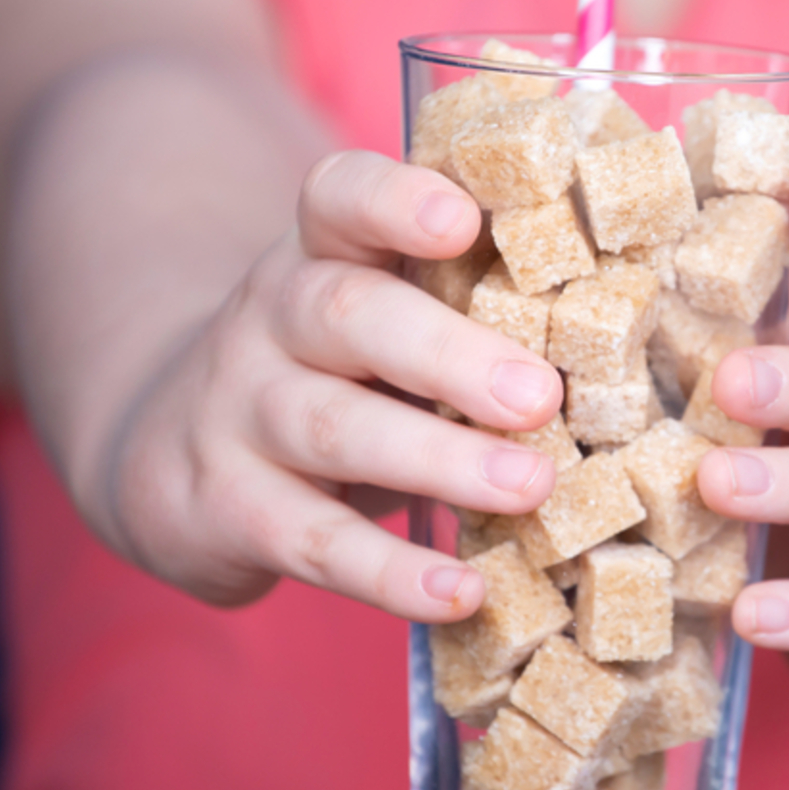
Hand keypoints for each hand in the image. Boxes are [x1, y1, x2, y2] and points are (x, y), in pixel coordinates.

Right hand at [95, 151, 562, 619]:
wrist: (171, 446)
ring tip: (531, 487)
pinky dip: (389, 573)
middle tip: (538, 395)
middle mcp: (270, 318)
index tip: (463, 221)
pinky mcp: (224, 507)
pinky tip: (461, 591)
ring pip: (333, 427)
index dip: (396, 202)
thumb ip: (459, 307)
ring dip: (440, 460)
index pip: (340, 198)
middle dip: (448, 354)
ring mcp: (237, 411)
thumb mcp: (374, 319)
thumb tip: (617, 334)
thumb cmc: (329, 371)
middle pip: (347, 315)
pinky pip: (311, 540)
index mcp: (322, 254)